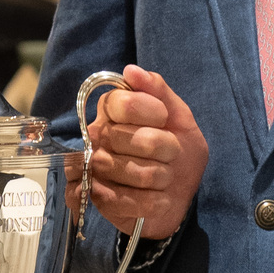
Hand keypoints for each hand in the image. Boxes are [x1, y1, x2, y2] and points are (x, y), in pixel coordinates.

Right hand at [69, 66, 207, 239]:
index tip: (164, 120)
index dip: (153, 112)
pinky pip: (132, 201)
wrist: (177, 196)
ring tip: (164, 177)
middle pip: (134, 139)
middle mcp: (96, 137)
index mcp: (111, 110)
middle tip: (171, 154)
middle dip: (167, 148)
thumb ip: (159, 91)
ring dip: (163, 177)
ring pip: (138, 173)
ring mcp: (93, 169)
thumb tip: (131, 71)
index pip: (125, 103)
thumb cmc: (178, 154)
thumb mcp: (179, 118)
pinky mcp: (97, 200)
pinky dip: (156, 201)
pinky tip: (158, 198)